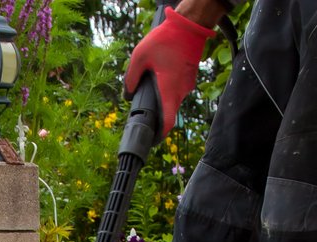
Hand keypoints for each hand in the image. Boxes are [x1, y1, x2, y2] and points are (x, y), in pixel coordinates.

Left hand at [124, 6, 216, 136]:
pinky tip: (160, 75)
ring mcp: (187, 85)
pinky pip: (177, 89)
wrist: (189, 26)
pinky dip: (168, 87)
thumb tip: (127, 94)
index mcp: (169, 90)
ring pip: (172, 98)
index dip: (160, 135)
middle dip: (156, 112)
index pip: (167, 122)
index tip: (152, 140)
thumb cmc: (165, 39)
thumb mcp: (139, 56)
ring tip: (151, 84)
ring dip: (162, 97)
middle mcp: (181, 91)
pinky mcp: (189, 77)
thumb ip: (131, 77)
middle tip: (142, 109)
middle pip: (168, 111)